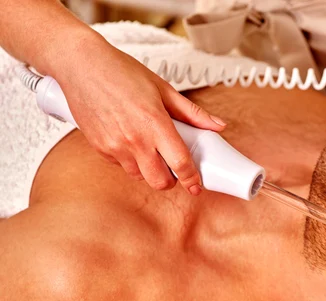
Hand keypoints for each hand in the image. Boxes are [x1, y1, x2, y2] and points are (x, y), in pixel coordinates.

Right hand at [55, 35, 225, 194]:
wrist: (81, 64)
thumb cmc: (121, 72)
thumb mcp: (163, 89)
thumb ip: (192, 113)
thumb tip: (217, 125)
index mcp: (155, 124)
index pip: (180, 163)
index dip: (192, 179)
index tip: (197, 185)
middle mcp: (135, 140)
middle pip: (160, 182)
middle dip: (171, 180)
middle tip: (173, 168)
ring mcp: (115, 146)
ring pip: (139, 176)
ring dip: (149, 170)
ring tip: (149, 148)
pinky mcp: (100, 148)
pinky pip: (120, 166)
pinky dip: (129, 160)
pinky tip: (129, 140)